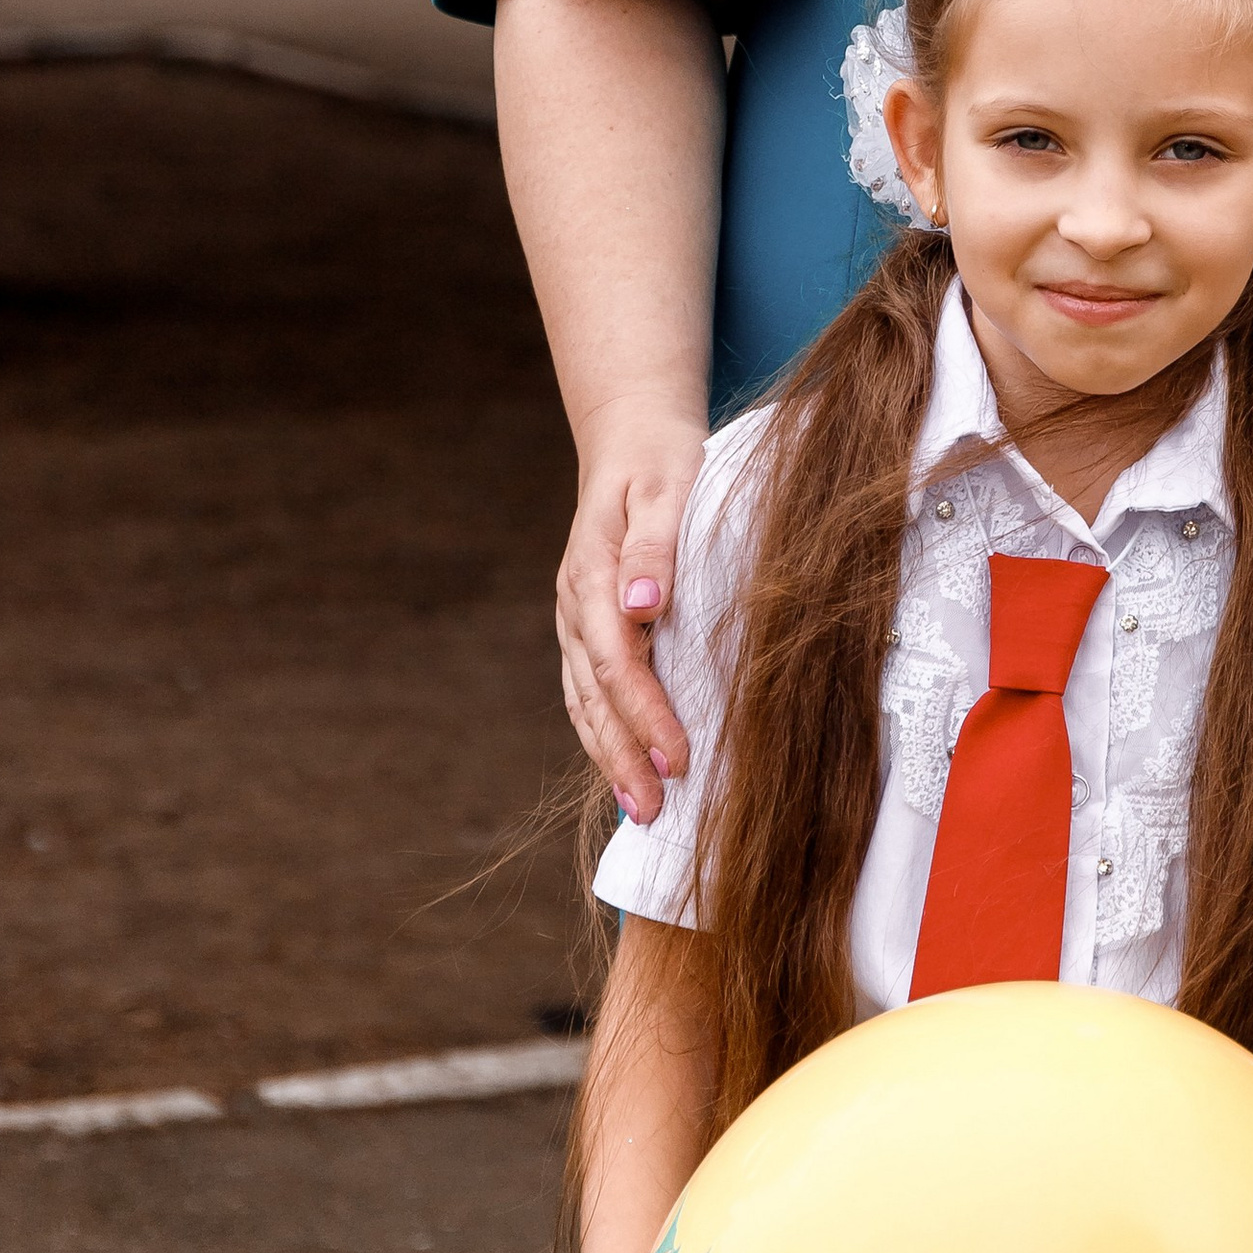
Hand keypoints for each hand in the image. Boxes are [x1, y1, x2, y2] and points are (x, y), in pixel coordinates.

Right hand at [557, 408, 709, 819]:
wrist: (631, 442)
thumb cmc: (662, 462)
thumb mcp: (667, 487)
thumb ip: (657, 546)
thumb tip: (645, 606)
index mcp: (592, 576)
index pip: (617, 662)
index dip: (645, 714)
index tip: (678, 757)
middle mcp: (575, 607)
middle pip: (594, 697)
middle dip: (622, 756)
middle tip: (655, 811)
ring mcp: (576, 621)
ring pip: (585, 703)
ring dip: (610, 758)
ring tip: (641, 810)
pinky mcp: (588, 629)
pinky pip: (589, 693)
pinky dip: (605, 735)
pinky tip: (626, 771)